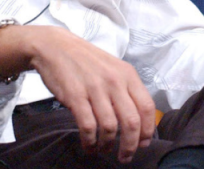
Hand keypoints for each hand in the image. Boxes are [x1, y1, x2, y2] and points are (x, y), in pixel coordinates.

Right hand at [0, 25, 155, 162]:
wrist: (56, 47)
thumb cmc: (86, 61)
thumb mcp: (114, 69)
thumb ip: (126, 89)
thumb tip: (138, 118)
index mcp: (128, 75)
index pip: (147, 107)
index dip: (147, 130)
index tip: (143, 144)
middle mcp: (115, 82)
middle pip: (132, 121)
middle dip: (130, 145)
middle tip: (125, 156)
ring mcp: (95, 89)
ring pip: (110, 127)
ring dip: (107, 145)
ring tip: (103, 150)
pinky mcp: (75, 96)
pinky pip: (88, 126)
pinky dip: (90, 141)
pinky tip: (89, 145)